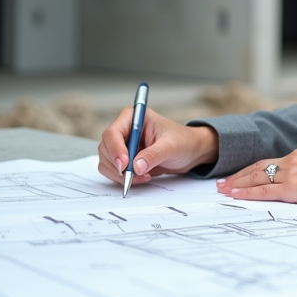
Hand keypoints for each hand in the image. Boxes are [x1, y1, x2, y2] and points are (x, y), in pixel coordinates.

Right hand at [97, 108, 218, 186]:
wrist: (191, 152)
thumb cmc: (183, 141)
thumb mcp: (171, 147)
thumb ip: (153, 155)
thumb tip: (136, 166)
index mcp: (134, 117)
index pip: (113, 133)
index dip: (115, 150)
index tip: (124, 165)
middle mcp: (125, 129)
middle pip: (106, 148)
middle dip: (118, 166)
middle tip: (133, 176)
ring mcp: (123, 145)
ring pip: (107, 162)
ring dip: (120, 174)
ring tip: (144, 176)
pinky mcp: (125, 159)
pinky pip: (113, 171)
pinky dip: (123, 178)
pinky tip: (142, 177)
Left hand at [217, 149, 296, 206]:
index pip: (267, 163)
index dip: (250, 170)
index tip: (237, 176)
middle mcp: (291, 161)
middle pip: (257, 168)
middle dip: (238, 176)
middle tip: (221, 184)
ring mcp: (291, 173)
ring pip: (257, 178)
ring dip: (237, 185)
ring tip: (223, 190)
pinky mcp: (293, 188)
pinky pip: (265, 191)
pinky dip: (248, 193)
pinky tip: (236, 196)